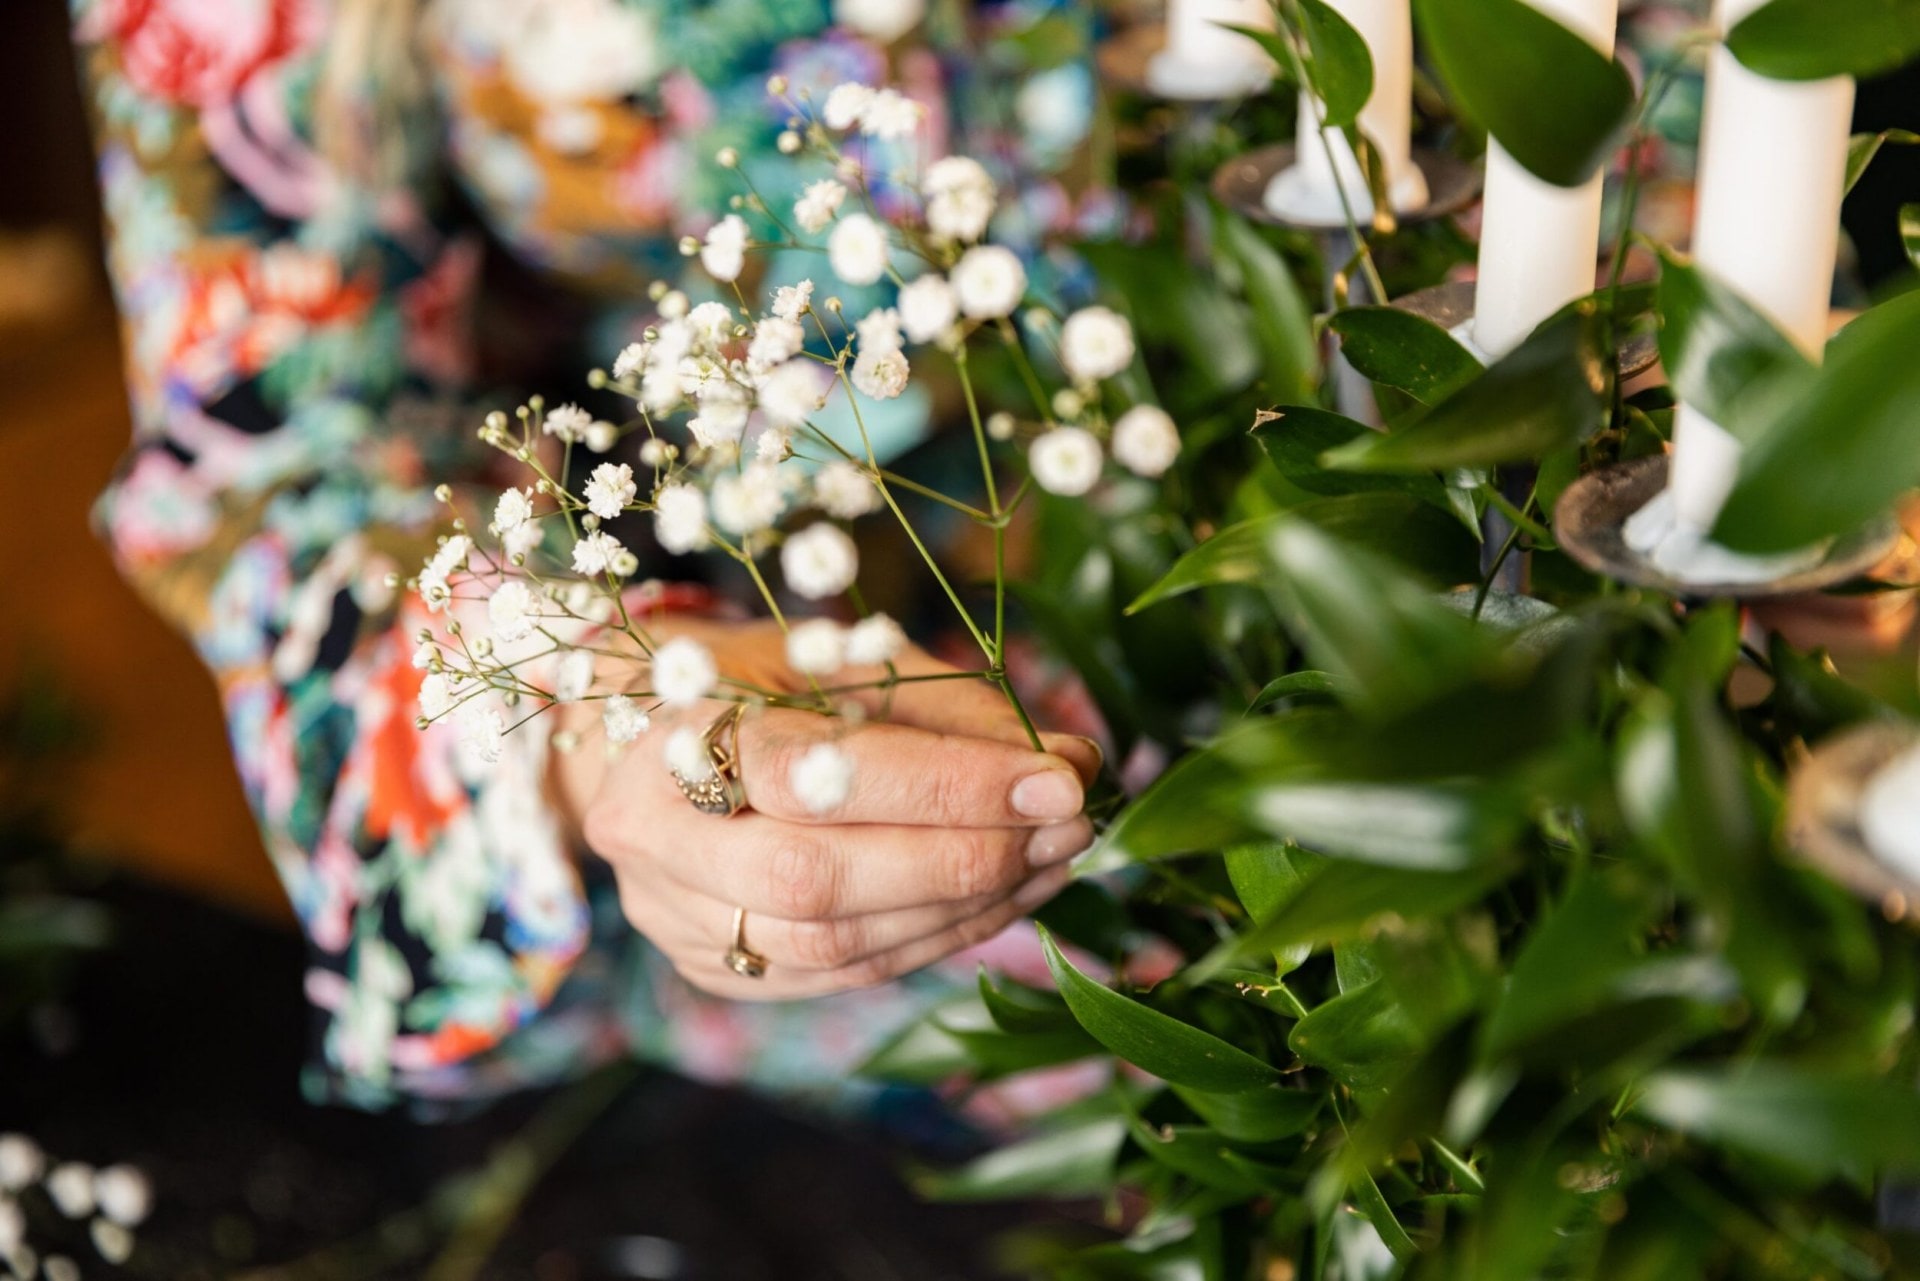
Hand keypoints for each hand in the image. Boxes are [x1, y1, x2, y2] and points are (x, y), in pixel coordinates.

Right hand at [551, 619, 1100, 998]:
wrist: (643, 741)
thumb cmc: (760, 682)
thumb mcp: (847, 658)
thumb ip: (955, 709)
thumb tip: (1075, 761)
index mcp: (672, 729)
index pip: (816, 775)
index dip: (945, 787)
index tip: (1057, 780)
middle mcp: (653, 833)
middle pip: (816, 879)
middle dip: (963, 859)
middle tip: (1069, 826)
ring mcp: (673, 915)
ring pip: (832, 944)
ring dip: (964, 908)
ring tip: (1054, 860)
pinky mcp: (711, 966)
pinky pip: (838, 974)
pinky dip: (934, 939)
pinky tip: (1003, 899)